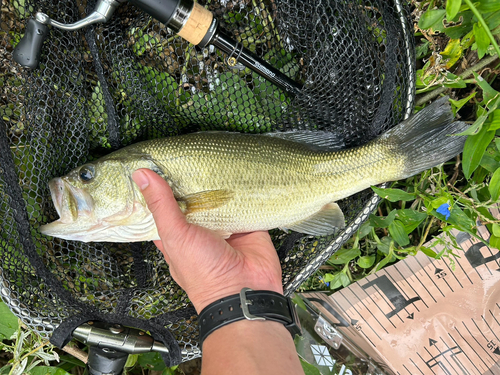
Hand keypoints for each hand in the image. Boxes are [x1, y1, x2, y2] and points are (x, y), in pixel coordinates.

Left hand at [132, 169, 282, 312]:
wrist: (244, 289)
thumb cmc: (204, 273)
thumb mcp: (176, 236)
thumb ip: (161, 206)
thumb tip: (141, 177)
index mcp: (176, 236)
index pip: (162, 207)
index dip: (158, 188)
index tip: (154, 164)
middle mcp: (199, 230)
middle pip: (193, 199)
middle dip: (191, 181)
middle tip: (187, 156)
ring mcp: (224, 226)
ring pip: (218, 198)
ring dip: (217, 184)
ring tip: (212, 158)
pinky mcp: (246, 223)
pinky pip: (244, 201)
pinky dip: (242, 190)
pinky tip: (238, 173)